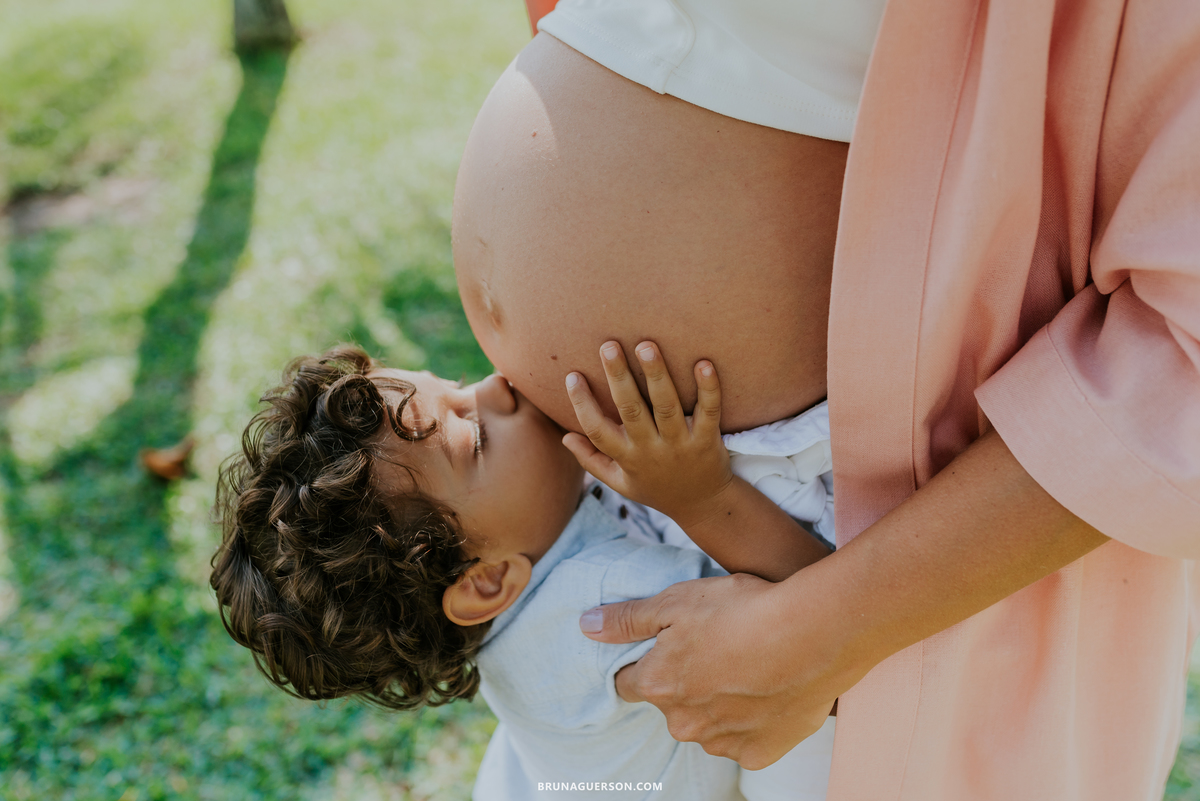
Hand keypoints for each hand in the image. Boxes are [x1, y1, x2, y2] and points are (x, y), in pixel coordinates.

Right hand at [562, 340, 732, 528]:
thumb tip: (565, 438)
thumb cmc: (657, 488)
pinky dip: (708, 389)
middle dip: (618, 377)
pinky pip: (709, 412)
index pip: (597, 430)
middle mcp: (651, 450)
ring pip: (667, 407)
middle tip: (608, 345)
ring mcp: (681, 445)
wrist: (703, 506)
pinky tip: (703, 364)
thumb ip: (592, 460)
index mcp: (627, 457)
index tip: (572, 375)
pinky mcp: (708, 441)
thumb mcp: (620, 482)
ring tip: (646, 345)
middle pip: (631, 410)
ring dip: (656, 375)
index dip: (582, 404)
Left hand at [578, 571, 846, 768]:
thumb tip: (586, 626)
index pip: (629, 682)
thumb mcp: (676, 600)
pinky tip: (767, 689)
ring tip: (747, 665)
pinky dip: (752, 720)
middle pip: (671, 704)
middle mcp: (683, 723)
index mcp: (656, 686)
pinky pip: (745, 740)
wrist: (815, 633)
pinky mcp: (760, 753)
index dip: (646, 661)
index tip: (669, 645)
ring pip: (707, 723)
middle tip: (717, 647)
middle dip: (685, 682)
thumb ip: (627, 618)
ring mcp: (723, 742)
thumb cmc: (743, 609)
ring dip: (718, 702)